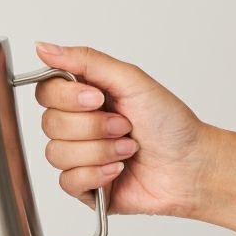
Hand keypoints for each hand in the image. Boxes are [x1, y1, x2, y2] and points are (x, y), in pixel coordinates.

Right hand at [35, 42, 215, 215]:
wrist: (192, 167)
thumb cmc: (170, 124)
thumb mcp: (130, 80)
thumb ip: (85, 60)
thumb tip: (43, 48)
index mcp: (84, 98)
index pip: (46, 92)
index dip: (66, 97)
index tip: (98, 99)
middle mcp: (77, 126)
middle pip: (49, 124)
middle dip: (93, 126)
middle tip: (124, 126)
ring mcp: (79, 158)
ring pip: (56, 154)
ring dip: (99, 151)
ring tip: (127, 149)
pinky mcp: (84, 187)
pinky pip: (68, 181)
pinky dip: (97, 174)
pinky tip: (119, 170)